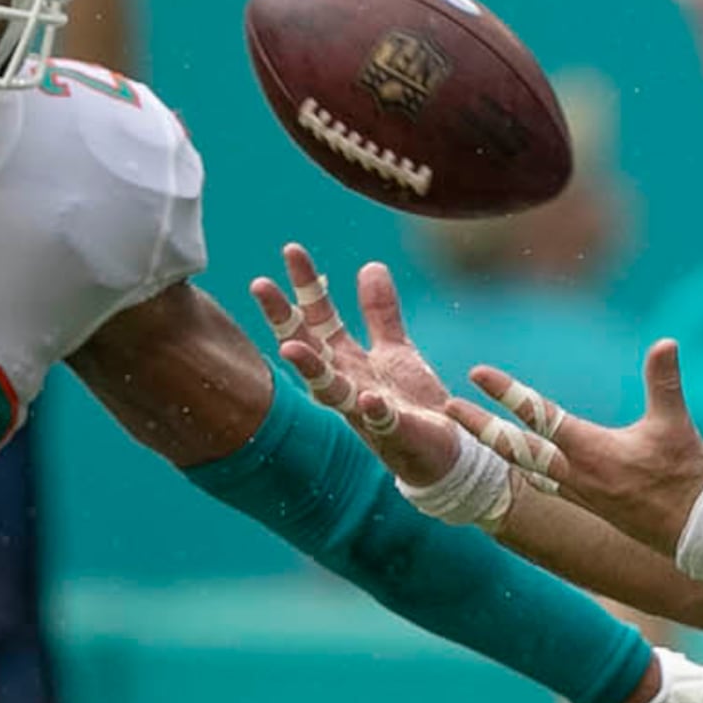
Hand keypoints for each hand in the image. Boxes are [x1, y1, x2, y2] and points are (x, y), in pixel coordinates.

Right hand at [249, 246, 472, 485]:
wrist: (443, 452)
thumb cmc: (412, 404)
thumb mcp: (396, 350)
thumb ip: (380, 313)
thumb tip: (370, 265)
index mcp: (347, 361)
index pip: (318, 318)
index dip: (305, 284)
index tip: (291, 249)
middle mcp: (347, 383)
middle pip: (309, 346)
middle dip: (283, 318)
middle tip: (259, 284)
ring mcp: (366, 410)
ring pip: (330, 388)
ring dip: (310, 368)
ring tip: (291, 347)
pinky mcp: (395, 432)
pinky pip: (381, 420)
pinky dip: (373, 409)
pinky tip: (368, 396)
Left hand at [457, 340, 702, 557]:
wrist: (700, 531)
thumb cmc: (688, 477)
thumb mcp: (676, 425)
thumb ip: (664, 382)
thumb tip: (664, 342)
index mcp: (592, 452)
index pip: (540, 416)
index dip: (507, 393)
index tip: (477, 374)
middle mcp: (577, 475)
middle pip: (516, 448)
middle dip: (480, 427)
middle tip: (448, 407)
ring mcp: (580, 493)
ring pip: (526, 468)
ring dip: (498, 449)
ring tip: (473, 434)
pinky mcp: (590, 504)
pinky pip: (544, 485)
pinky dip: (524, 471)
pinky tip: (516, 466)